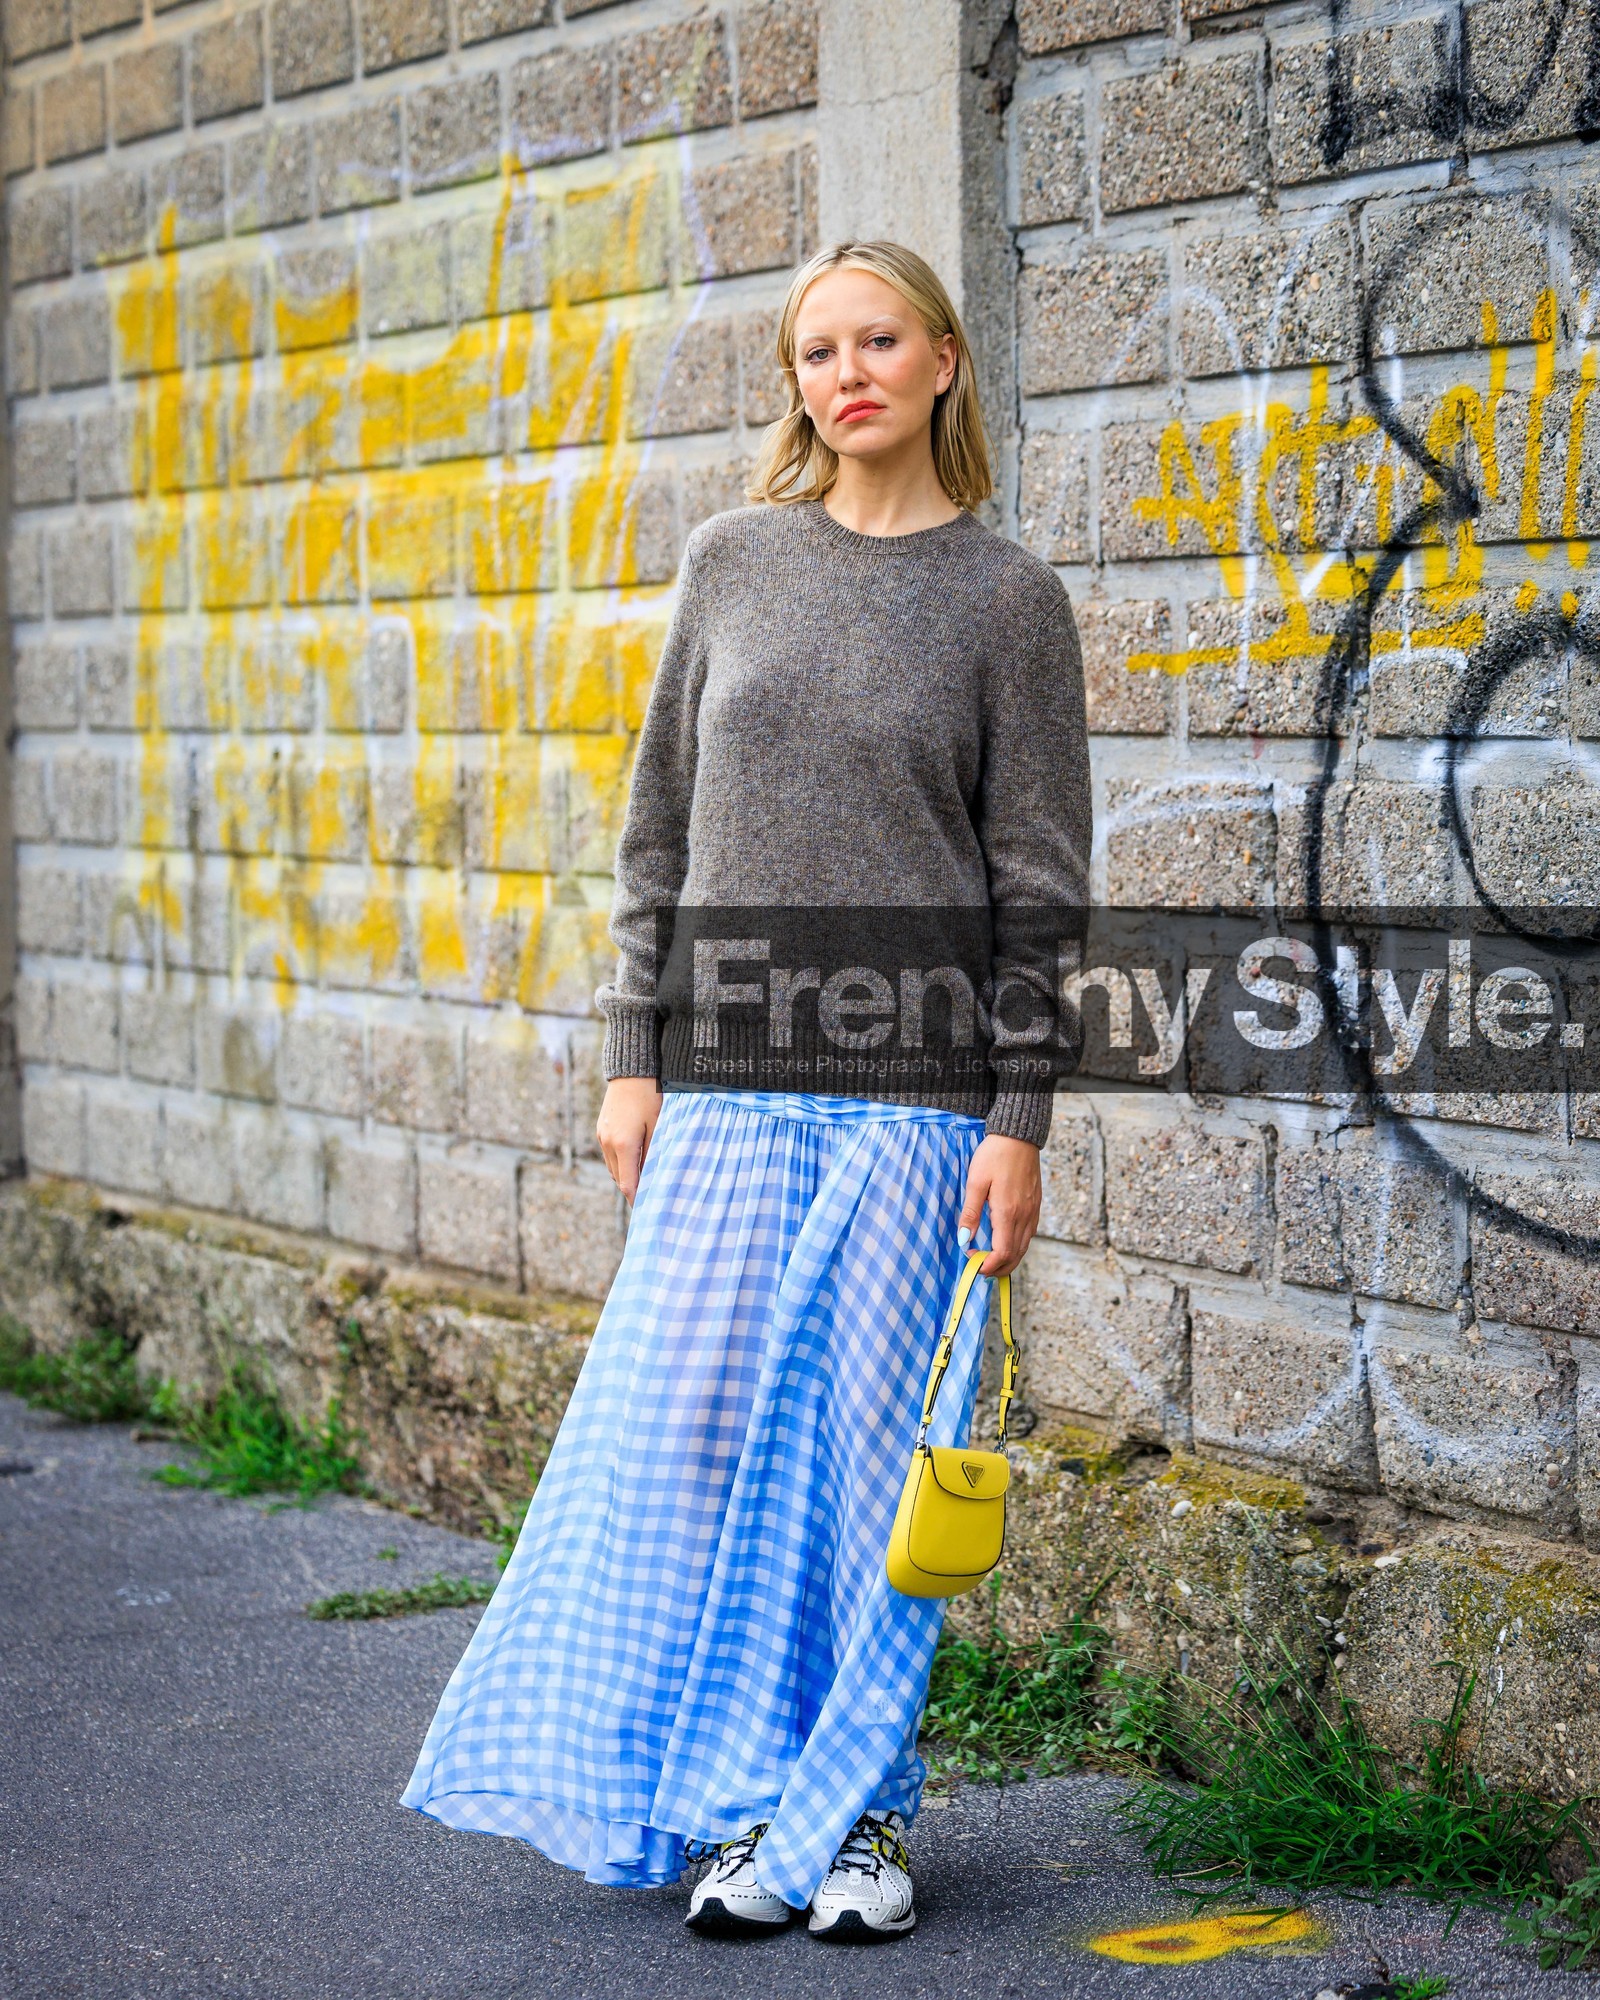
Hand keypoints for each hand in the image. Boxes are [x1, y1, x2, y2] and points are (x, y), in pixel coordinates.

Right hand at [597, 1078, 662, 1201]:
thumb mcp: (659, 1125)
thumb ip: (654, 1153)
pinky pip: (609, 1154)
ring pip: (613, 1167)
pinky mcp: (600, 1130)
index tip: (646, 1210)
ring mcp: (602, 1136)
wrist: (631, 1071)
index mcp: (624, 1144)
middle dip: (632, 1189)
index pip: (627, 1183)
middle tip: (649, 1197)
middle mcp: (608, 1143)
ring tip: (643, 1179)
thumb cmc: (651, 1096)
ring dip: (625, 1175)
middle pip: (618, 1178)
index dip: (636, 1199)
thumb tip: (652, 1177)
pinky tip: (634, 1160)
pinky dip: (620, 1162)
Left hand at [956, 1135, 1040, 1276]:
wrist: (1019, 1136)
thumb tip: (964, 1240)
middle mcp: (1024, 1216)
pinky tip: (1005, 1243)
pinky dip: (1017, 1247)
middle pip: (1015, 1255)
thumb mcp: (975, 1182)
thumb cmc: (994, 1156)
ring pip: (1024, 1247)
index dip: (988, 1264)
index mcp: (1008, 1212)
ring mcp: (1033, 1212)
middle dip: (998, 1268)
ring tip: (990, 1261)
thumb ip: (971, 1213)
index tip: (973, 1263)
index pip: (1002, 1252)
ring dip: (1008, 1260)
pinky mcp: (1036, 1206)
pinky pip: (1029, 1235)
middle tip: (979, 1269)